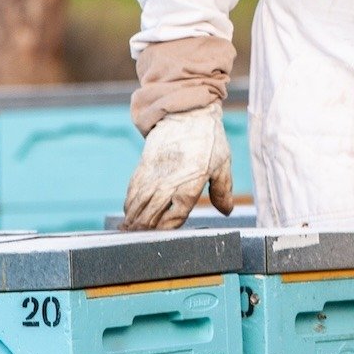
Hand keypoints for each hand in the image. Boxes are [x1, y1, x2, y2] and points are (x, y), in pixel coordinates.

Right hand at [122, 104, 235, 229]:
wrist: (187, 111)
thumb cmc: (209, 139)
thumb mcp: (222, 163)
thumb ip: (222, 190)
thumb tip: (226, 211)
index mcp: (190, 184)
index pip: (175, 216)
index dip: (166, 230)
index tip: (161, 240)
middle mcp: (169, 182)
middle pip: (151, 213)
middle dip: (144, 229)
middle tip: (137, 242)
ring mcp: (154, 173)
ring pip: (138, 203)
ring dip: (133, 219)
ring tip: (128, 232)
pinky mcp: (144, 164)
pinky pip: (133, 188)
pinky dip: (129, 202)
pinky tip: (128, 211)